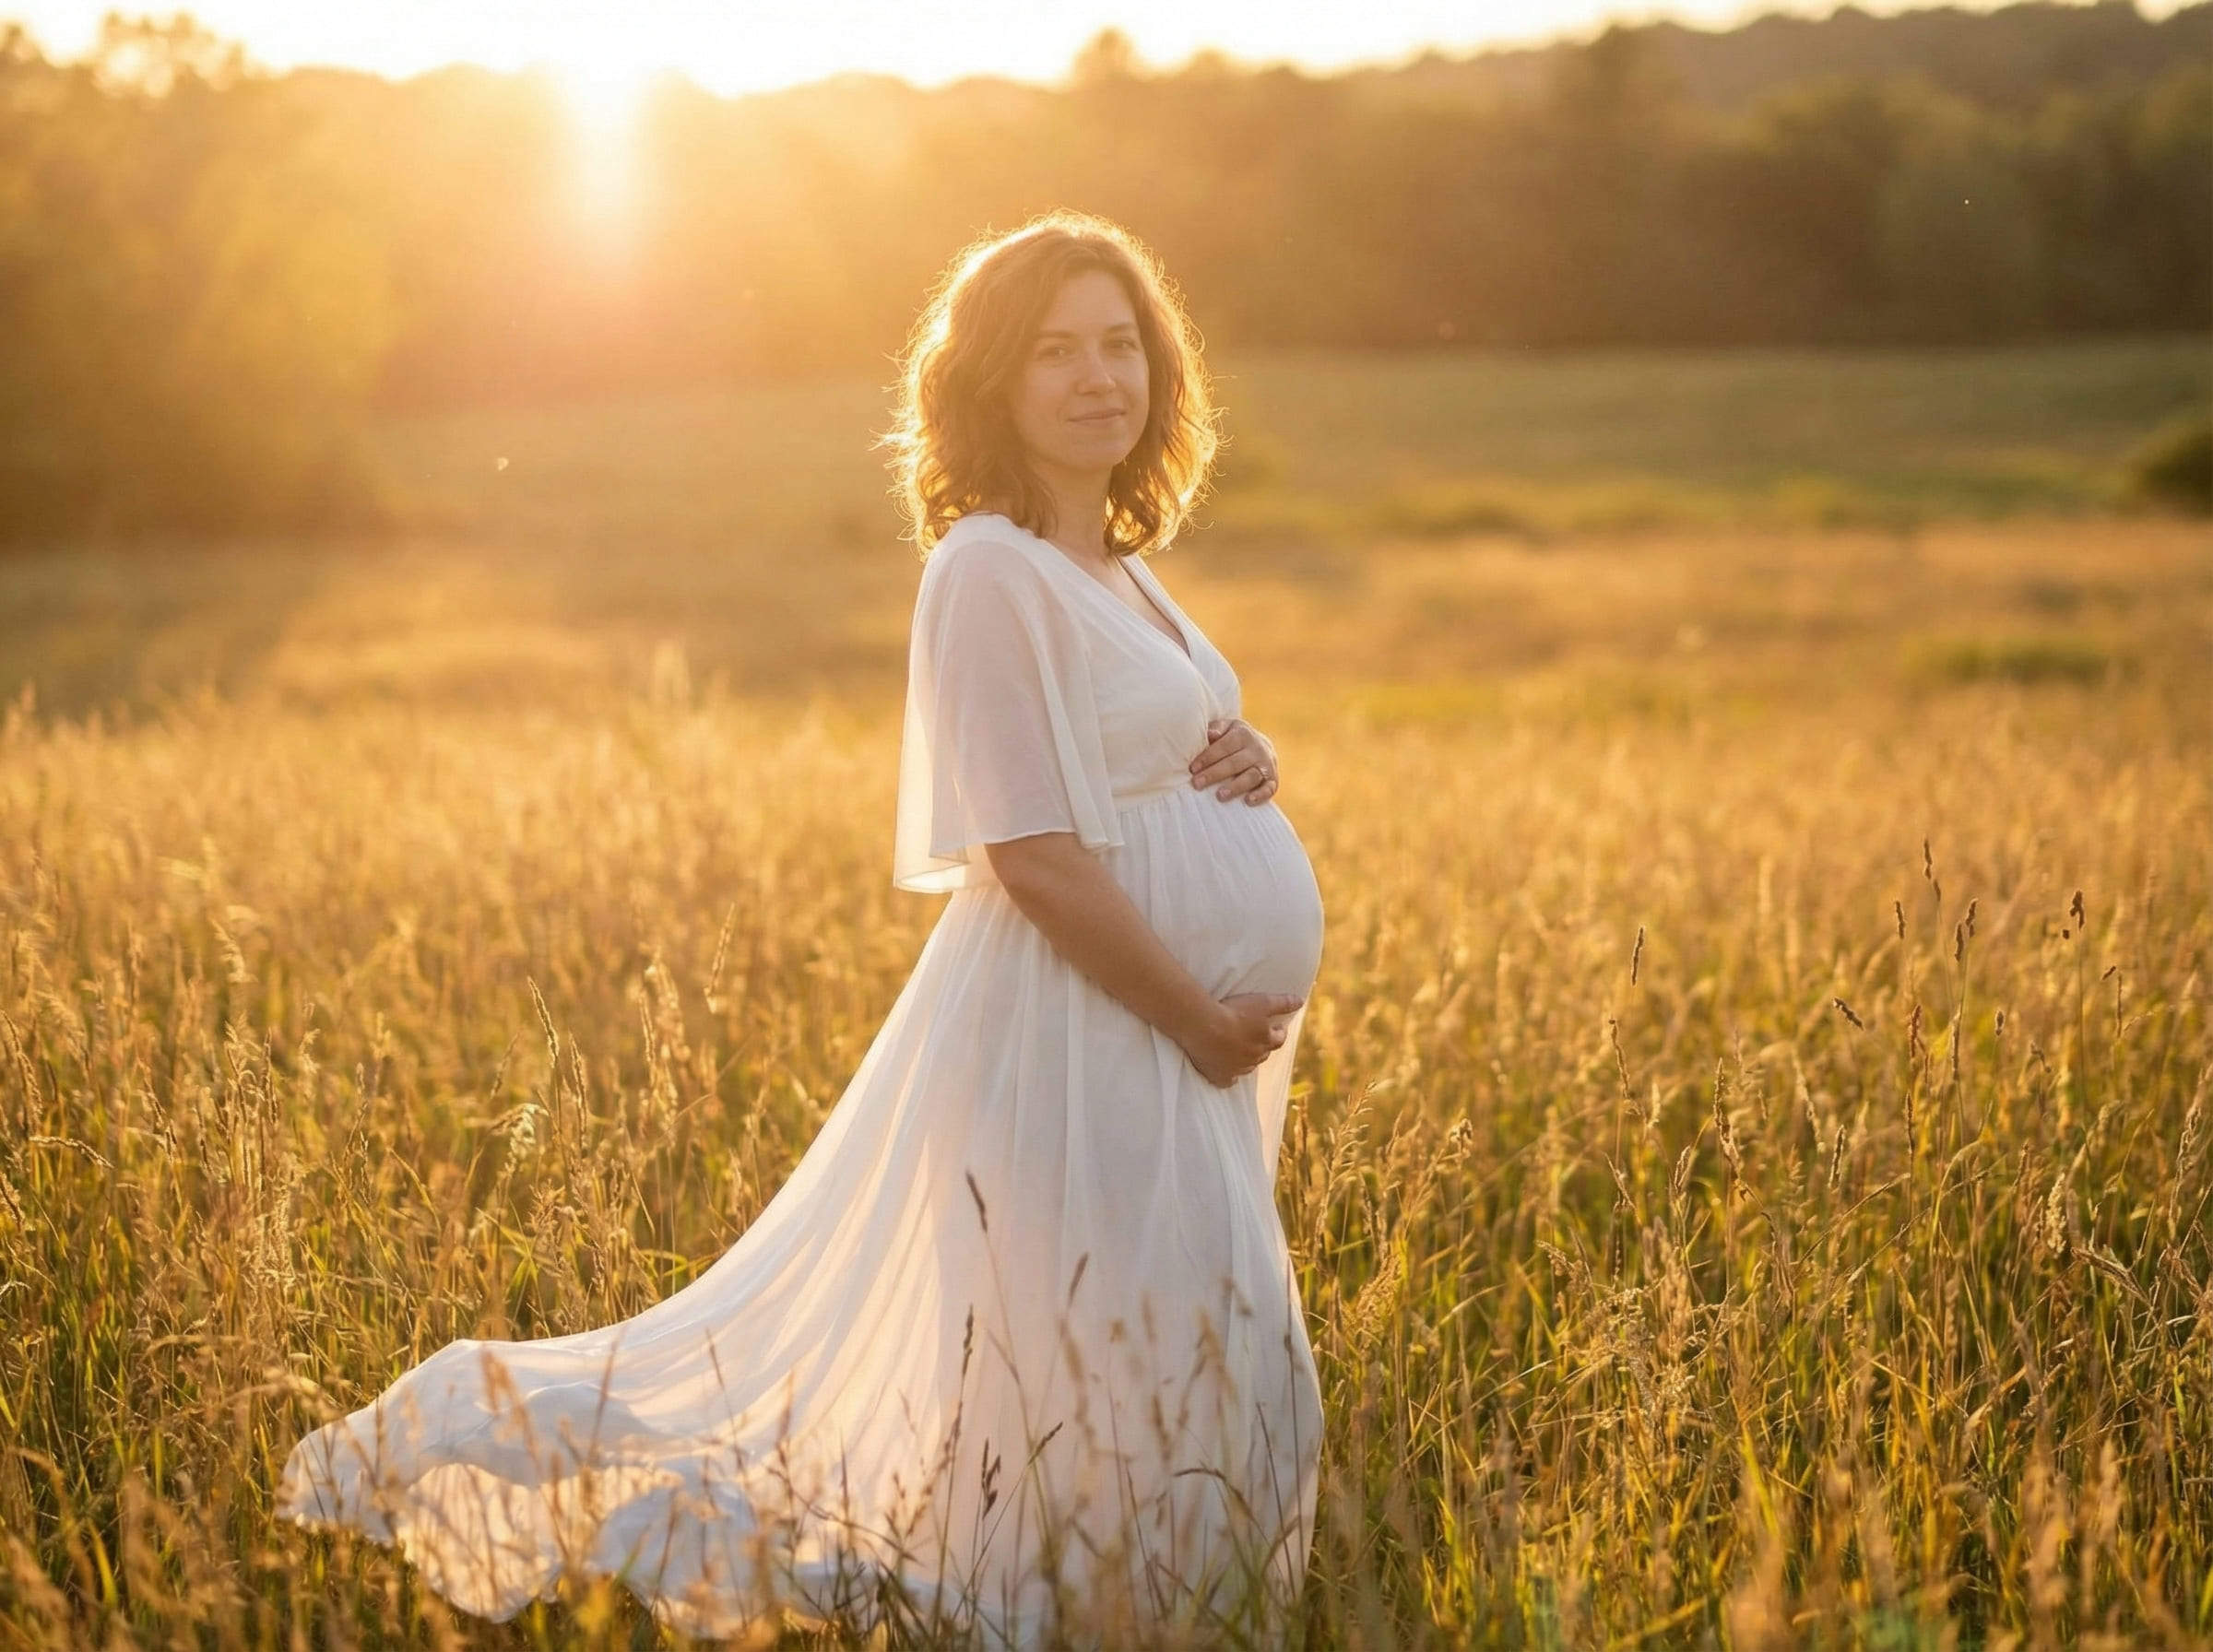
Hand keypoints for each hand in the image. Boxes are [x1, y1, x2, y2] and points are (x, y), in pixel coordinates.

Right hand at [1181, 992, 1304, 1087]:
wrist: (1204, 1027)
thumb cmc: (1234, 1011)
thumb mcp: (1262, 1002)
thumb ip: (1283, 1003)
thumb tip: (1301, 1001)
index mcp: (1265, 1040)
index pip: (1279, 1039)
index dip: (1279, 1033)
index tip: (1277, 1028)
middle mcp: (1254, 1057)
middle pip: (1263, 1053)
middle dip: (1263, 1046)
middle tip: (1256, 1037)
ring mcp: (1237, 1069)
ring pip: (1247, 1067)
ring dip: (1247, 1059)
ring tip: (1240, 1050)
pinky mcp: (1220, 1076)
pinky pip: (1228, 1080)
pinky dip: (1229, 1075)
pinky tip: (1227, 1072)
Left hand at [1189, 717, 1277, 804]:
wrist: (1262, 747)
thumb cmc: (1234, 739)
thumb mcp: (1226, 728)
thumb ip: (1216, 729)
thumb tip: (1210, 734)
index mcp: (1243, 734)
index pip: (1224, 746)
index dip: (1208, 757)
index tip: (1193, 768)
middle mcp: (1257, 749)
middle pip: (1234, 763)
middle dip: (1214, 774)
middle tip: (1197, 783)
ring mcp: (1266, 766)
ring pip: (1251, 776)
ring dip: (1236, 787)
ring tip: (1220, 796)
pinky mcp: (1273, 781)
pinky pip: (1269, 789)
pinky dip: (1260, 795)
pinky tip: (1248, 801)